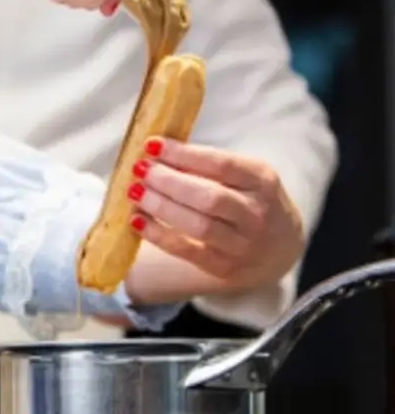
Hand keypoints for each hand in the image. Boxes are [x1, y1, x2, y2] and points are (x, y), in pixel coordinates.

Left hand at [124, 138, 304, 293]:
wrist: (279, 249)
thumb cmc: (249, 200)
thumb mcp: (243, 176)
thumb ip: (207, 165)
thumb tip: (156, 153)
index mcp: (262, 181)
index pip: (221, 165)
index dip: (183, 154)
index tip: (152, 145)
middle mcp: (256, 214)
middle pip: (209, 197)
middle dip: (168, 181)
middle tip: (140, 169)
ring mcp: (242, 245)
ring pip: (197, 226)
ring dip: (160, 207)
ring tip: (134, 191)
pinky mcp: (224, 268)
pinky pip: (186, 251)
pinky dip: (157, 235)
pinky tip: (137, 219)